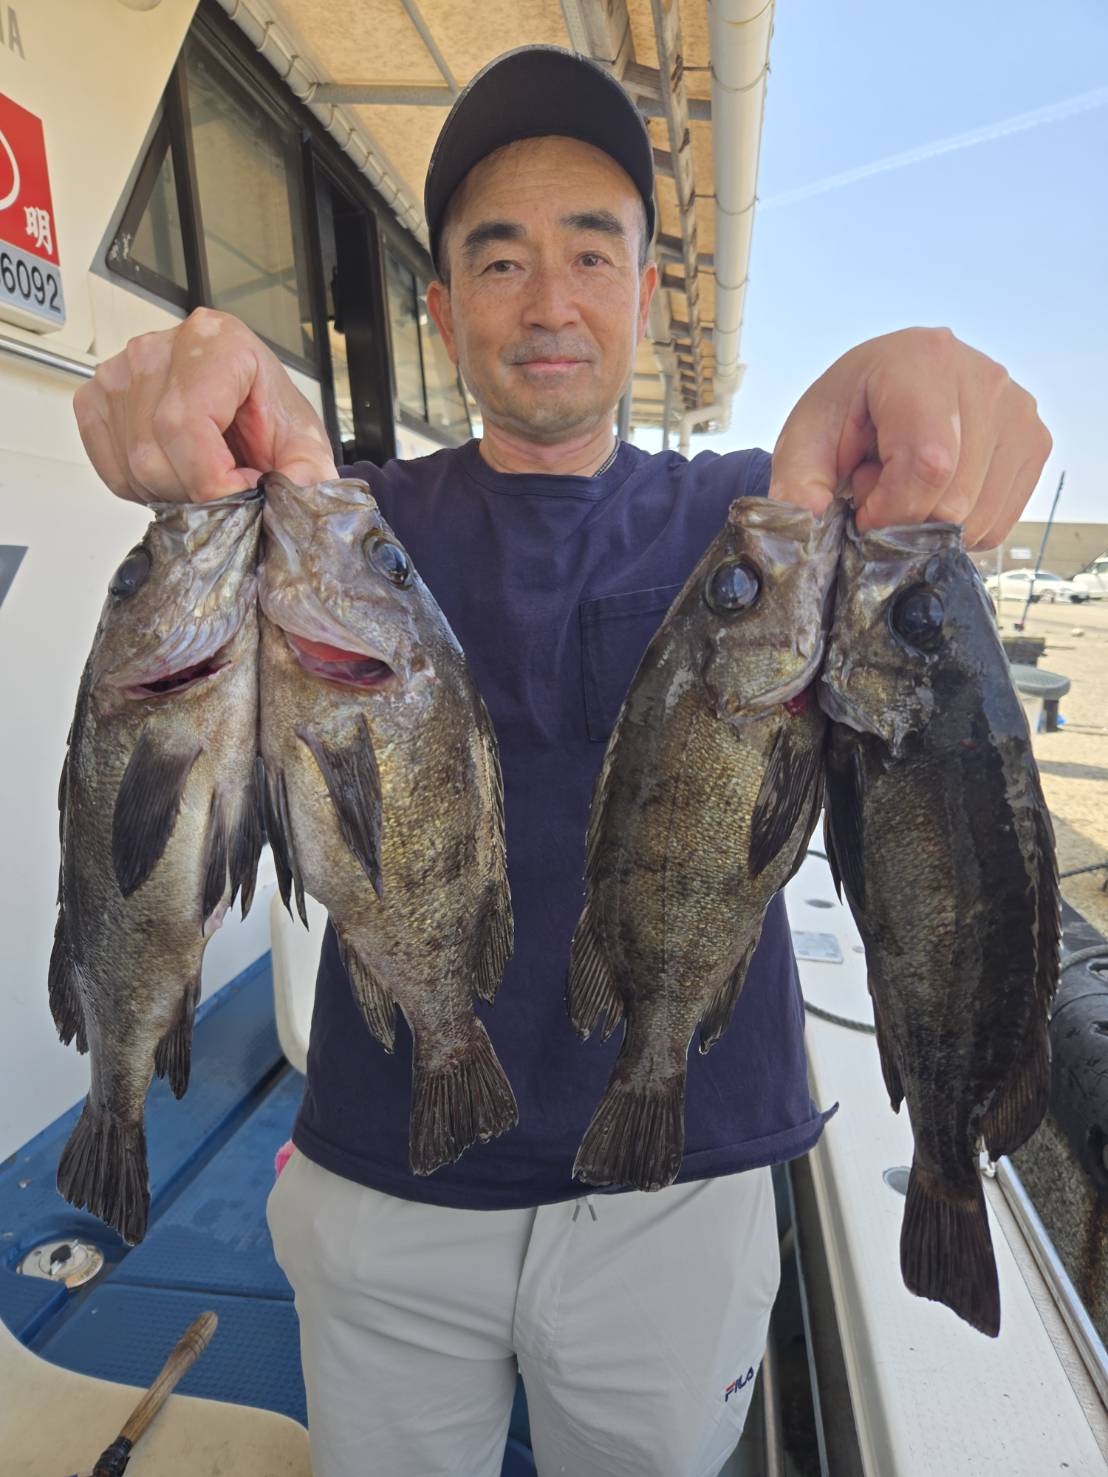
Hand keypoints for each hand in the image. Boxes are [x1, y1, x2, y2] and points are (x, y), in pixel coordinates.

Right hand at [73, 308, 338, 502]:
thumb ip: (307, 473)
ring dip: (173, 494)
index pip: (186, 424)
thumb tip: (295, 494)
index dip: (212, 480)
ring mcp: (120, 372)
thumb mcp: (305, 443)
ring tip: (206, 479)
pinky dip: (145, 489)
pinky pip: (112, 469)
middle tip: (230, 490)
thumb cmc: (269, 416)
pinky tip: (176, 474)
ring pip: (133, 466)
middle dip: (196, 492)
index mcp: (215, 342)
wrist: (249, 411)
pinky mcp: (97, 399)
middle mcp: (160, 349)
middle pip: (154, 451)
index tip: (241, 496)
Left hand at [767, 328, 1051, 548]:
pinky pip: (998, 523)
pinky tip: (936, 488)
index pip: (929, 464)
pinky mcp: (1034, 442)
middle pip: (955, 500)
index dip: (890, 508)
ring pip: (979, 519)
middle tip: (879, 485)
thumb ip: (796, 482)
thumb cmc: (846, 409)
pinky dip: (959, 526)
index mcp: (924, 360)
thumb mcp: (805, 438)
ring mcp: (1018, 410)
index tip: (861, 509)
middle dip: (905, 517)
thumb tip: (806, 519)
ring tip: (906, 479)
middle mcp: (986, 378)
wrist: (886, 386)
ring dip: (931, 522)